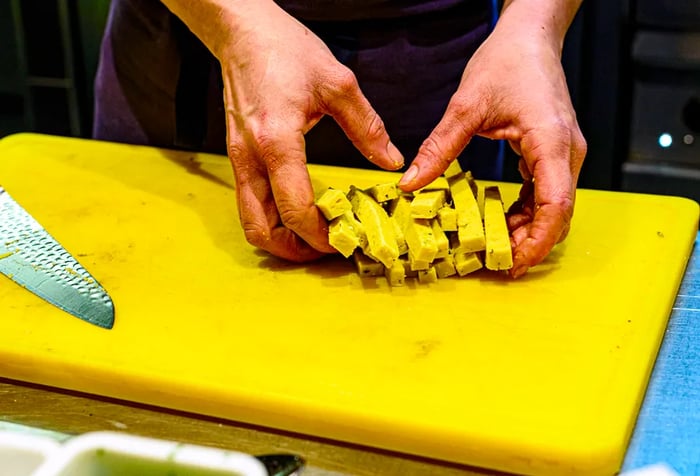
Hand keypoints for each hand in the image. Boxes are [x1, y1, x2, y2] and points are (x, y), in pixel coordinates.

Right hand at [167, 1, 403, 261]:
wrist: (242, 32)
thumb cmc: (286, 50)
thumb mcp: (338, 84)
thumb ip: (367, 127)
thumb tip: (391, 161)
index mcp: (278, 141)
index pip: (296, 208)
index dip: (321, 235)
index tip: (345, 241)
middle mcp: (251, 158)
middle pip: (262, 230)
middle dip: (294, 250)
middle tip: (326, 249)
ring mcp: (238, 160)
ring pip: (249, 221)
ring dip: (279, 238)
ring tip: (312, 237)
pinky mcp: (236, 156)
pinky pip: (249, 202)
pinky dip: (271, 218)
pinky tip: (296, 210)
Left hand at [398, 1, 585, 277]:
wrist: (530, 37)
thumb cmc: (506, 62)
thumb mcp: (466, 106)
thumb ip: (439, 147)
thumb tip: (410, 184)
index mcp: (552, 142)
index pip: (556, 205)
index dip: (537, 241)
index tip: (511, 264)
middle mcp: (567, 153)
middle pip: (558, 214)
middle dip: (529, 243)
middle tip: (492, 264)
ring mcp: (564, 154)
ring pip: (553, 208)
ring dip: (526, 230)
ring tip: (490, 247)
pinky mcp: (554, 153)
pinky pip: (545, 193)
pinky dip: (525, 212)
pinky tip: (498, 220)